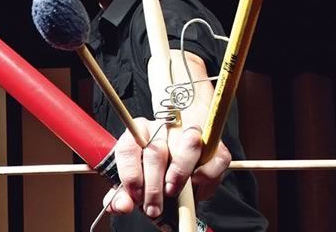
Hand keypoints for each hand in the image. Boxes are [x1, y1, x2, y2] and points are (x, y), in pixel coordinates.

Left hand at [103, 117, 231, 217]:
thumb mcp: (134, 178)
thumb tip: (121, 206)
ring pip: (189, 145)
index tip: (135, 195)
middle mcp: (163, 127)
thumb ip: (124, 193)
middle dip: (153, 186)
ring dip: (179, 174)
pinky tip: (195, 184)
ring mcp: (190, 131)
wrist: (180, 148)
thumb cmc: (153, 166)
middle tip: (152, 208)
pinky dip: (206, 174)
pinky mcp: (213, 142)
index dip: (130, 174)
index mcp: (139, 132)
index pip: (129, 147)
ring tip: (172, 192)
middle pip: (156, 151)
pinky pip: (215, 157)